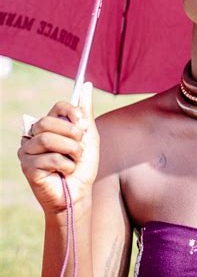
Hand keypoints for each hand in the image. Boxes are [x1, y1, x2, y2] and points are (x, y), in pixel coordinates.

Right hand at [18, 82, 99, 214]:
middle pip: (49, 122)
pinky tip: (65, 172)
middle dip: (72, 136)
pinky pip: (49, 158)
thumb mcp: (89, 137)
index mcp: (50, 126)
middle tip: (80, 148)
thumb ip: (85, 112)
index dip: (72, 113)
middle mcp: (35, 135)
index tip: (84, 125)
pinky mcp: (27, 167)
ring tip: (74, 161)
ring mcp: (28, 151)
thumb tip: (86, 84)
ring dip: (70, 151)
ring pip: (48, 139)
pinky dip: (65, 165)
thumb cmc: (83, 166)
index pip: (58, 107)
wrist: (80, 193)